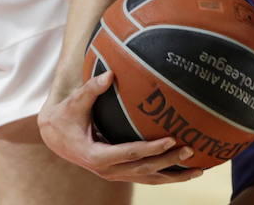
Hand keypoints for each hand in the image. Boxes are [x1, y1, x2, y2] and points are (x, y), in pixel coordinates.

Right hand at [37, 70, 203, 184]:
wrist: (55, 136)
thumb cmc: (66, 115)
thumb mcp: (75, 102)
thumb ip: (92, 89)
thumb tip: (110, 74)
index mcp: (96, 155)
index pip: (128, 153)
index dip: (150, 149)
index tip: (170, 140)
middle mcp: (106, 170)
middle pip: (142, 170)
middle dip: (167, 161)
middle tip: (190, 148)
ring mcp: (114, 174)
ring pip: (147, 179)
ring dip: (172, 175)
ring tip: (198, 170)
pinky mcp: (120, 172)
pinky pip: (145, 176)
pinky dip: (166, 175)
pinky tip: (186, 171)